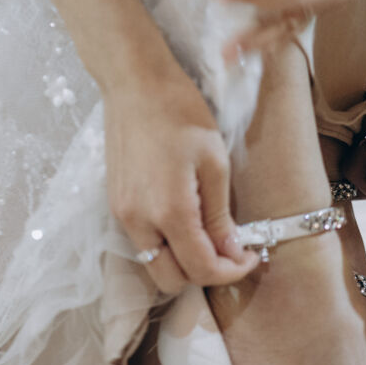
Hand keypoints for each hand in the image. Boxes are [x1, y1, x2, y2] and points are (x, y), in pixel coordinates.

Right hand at [103, 67, 256, 292]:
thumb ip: (220, 216)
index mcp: (169, 212)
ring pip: (153, 265)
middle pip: (171, 281)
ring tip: (208, 233)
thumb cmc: (180, 113)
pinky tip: (185, 219)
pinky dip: (165, 244)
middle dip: (203, 274)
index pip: (202, 269)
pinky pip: (142, 243)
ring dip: (182, 261)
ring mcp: (121, 215)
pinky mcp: (115, 204)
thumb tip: (232, 254)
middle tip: (229, 250)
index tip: (250, 256)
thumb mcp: (214, 163)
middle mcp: (138, 222)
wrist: (135, 83)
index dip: (231, 271)